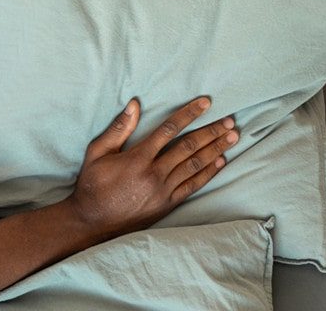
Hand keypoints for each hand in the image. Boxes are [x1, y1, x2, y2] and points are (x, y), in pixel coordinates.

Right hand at [68, 97, 238, 236]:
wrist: (93, 222)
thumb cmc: (92, 185)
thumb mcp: (96, 153)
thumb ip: (117, 129)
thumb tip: (134, 105)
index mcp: (137, 158)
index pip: (169, 130)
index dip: (189, 114)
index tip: (206, 103)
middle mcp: (154, 173)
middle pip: (190, 147)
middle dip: (212, 131)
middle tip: (230, 120)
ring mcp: (163, 190)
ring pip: (196, 165)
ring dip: (217, 149)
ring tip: (233, 136)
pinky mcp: (167, 204)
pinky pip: (193, 185)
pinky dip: (209, 173)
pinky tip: (221, 161)